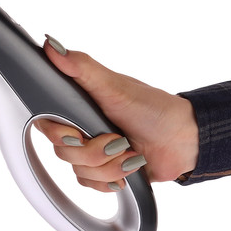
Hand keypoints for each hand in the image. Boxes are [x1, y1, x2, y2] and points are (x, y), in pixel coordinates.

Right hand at [35, 37, 199, 192]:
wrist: (184, 139)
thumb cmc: (152, 108)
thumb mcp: (113, 85)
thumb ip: (80, 67)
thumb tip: (53, 46)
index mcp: (77, 106)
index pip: (47, 125)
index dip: (60, 134)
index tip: (78, 134)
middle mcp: (81, 128)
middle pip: (64, 153)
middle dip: (95, 151)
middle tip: (117, 140)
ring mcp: (92, 151)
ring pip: (79, 171)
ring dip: (110, 166)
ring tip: (129, 152)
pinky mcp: (103, 171)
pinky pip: (91, 184)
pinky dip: (112, 179)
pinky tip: (127, 165)